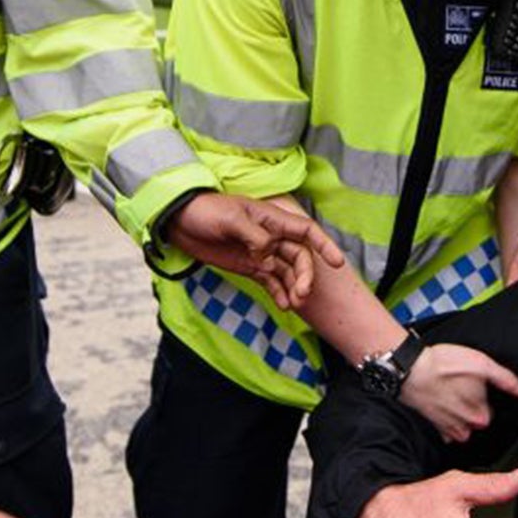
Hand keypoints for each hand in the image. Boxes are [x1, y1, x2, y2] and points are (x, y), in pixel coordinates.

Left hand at [163, 193, 345, 312]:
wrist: (179, 222)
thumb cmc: (205, 211)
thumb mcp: (229, 219)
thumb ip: (253, 235)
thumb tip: (270, 253)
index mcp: (271, 219)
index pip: (305, 231)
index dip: (324, 244)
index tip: (338, 262)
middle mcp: (271, 236)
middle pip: (299, 256)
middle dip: (305, 275)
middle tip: (302, 295)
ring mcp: (261, 253)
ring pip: (287, 271)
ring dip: (295, 287)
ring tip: (294, 304)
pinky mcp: (250, 267)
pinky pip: (271, 281)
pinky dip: (280, 293)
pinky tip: (284, 305)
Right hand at [397, 343, 517, 441]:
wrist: (408, 369)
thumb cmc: (444, 364)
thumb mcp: (483, 364)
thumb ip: (509, 381)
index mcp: (481, 415)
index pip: (493, 410)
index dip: (487, 396)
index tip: (477, 385)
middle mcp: (466, 429)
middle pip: (478, 418)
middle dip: (473, 405)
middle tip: (463, 385)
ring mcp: (447, 431)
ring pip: (463, 425)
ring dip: (460, 413)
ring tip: (451, 392)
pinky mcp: (433, 428)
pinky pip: (446, 428)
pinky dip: (446, 417)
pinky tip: (441, 401)